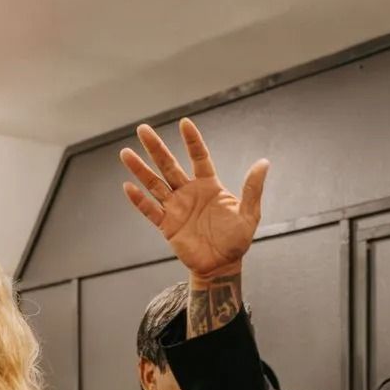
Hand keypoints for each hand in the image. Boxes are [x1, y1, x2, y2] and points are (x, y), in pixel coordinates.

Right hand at [120, 118, 267, 277]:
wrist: (222, 266)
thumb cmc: (237, 240)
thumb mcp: (249, 213)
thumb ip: (252, 188)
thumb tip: (263, 162)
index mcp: (209, 186)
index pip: (199, 158)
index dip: (192, 141)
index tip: (184, 123)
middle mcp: (189, 192)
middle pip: (169, 165)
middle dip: (156, 148)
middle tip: (143, 129)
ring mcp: (176, 208)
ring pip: (155, 184)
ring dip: (140, 169)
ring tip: (126, 152)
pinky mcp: (167, 225)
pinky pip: (150, 210)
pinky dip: (139, 200)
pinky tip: (128, 187)